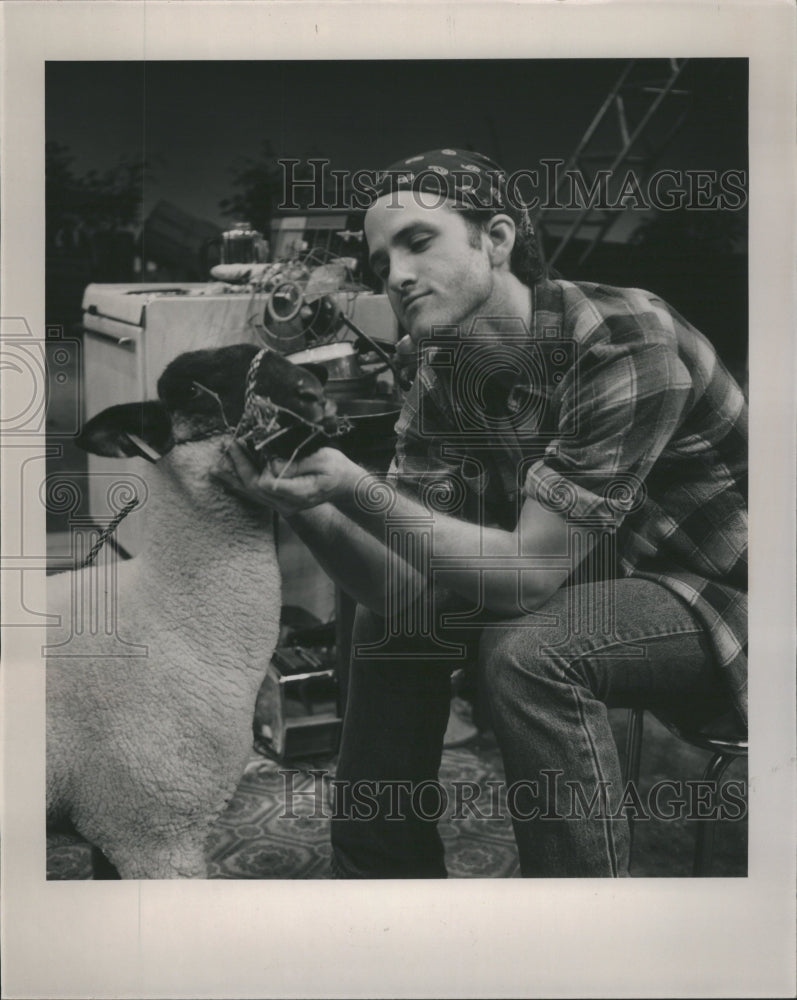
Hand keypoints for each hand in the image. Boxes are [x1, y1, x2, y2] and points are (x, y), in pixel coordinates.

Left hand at [213, 442, 361, 517]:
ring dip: (233, 475)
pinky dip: (239, 481)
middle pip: (253, 488)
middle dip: (238, 465)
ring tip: (215, 464)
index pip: (267, 483)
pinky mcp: (279, 500)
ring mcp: (282, 505)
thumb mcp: (322, 459)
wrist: (345, 485)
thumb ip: (295, 463)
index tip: (265, 450)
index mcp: (298, 494)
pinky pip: (254, 492)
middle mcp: (287, 504)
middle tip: (228, 443)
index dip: (261, 466)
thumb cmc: (336, 469)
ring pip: (250, 492)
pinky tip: (227, 473)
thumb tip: (269, 461)